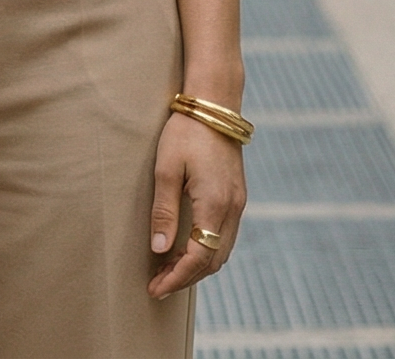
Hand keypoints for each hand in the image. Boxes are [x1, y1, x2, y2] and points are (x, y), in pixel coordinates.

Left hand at [146, 111, 246, 299]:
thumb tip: (160, 249)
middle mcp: (232, 208)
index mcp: (215, 204)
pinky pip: (225, 236)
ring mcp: (238, 203)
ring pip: (222, 251)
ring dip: (196, 266)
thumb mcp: (166, 170)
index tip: (155, 289)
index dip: (177, 278)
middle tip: (157, 285)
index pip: (198, 257)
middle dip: (185, 278)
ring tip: (166, 271)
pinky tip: (185, 249)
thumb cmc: (186, 133)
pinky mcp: (237, 196)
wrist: (215, 105)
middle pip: (213, 261)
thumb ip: (164, 212)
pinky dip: (206, 250)